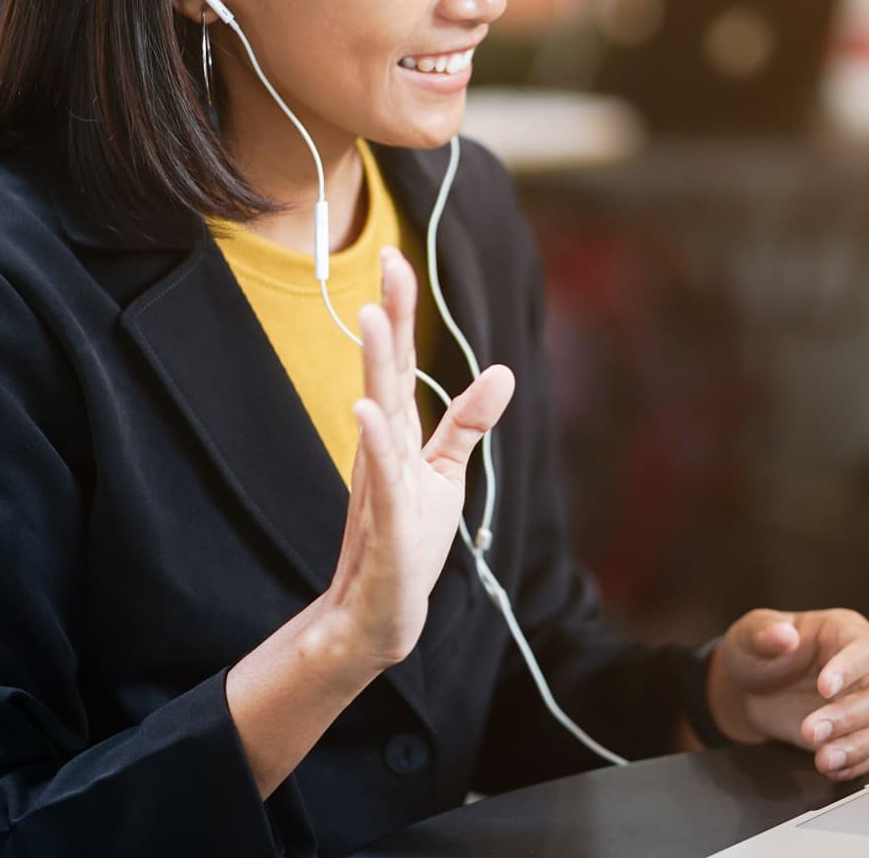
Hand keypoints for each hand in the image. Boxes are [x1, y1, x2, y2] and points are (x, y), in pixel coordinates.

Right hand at [327, 247, 514, 667]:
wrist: (381, 610)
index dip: (399, 311)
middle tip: (385, 263)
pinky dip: (374, 442)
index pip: (399, 363)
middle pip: (385, 372)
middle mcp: (383, 446)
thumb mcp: (447, 472)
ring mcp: (380, 479)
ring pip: (378, 412)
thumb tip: (504, 372)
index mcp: (397, 432)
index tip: (395, 258)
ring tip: (371, 318)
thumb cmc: (409, 540)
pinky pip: (381, 474)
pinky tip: (364, 411)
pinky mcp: (384, 518)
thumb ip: (468, 422)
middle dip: (388, 317)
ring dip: (375, 366)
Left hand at [708, 608, 868, 780]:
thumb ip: (764, 632)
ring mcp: (864, 703)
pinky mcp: (856, 733)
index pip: (864, 648)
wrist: (753, 689)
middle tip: (810, 730)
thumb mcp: (751, 635)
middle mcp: (864, 668)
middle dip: (847, 716)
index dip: (850, 668)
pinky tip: (830, 768)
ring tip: (823, 759)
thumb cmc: (760, 652)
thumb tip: (783, 635)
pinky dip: (853, 764)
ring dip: (855, 746)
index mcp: (845, 632)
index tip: (824, 687)